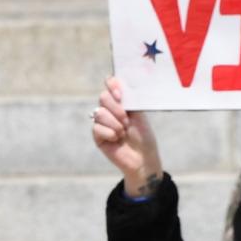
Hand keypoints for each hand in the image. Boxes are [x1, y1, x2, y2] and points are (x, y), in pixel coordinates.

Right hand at [91, 77, 163, 195]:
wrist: (143, 158)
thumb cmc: (144, 136)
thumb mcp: (139, 114)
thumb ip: (129, 99)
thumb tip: (118, 83)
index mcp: (122, 101)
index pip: (111, 84)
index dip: (112, 85)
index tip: (120, 96)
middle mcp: (110, 109)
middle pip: (103, 97)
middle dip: (116, 108)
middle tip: (127, 121)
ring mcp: (102, 122)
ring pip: (99, 113)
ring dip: (114, 123)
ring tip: (123, 132)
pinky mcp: (97, 135)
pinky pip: (97, 127)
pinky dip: (109, 133)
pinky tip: (116, 139)